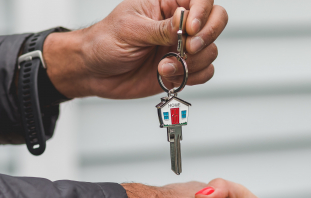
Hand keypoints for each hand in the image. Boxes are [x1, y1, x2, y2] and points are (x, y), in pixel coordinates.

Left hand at [43, 0, 227, 98]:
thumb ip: (161, 28)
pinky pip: (205, 72)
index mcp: (167, 3)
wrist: (94, 72)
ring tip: (163, 68)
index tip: (191, 29)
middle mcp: (179, 24)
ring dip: (192, 63)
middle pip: (216, 20)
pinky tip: (169, 77)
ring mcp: (182, 47)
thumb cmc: (105, 42)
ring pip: (211, 50)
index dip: (203, 12)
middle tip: (188, 49)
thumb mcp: (130, 29)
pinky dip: (193, 77)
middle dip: (207, 37)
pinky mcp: (182, 69)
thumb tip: (185, 21)